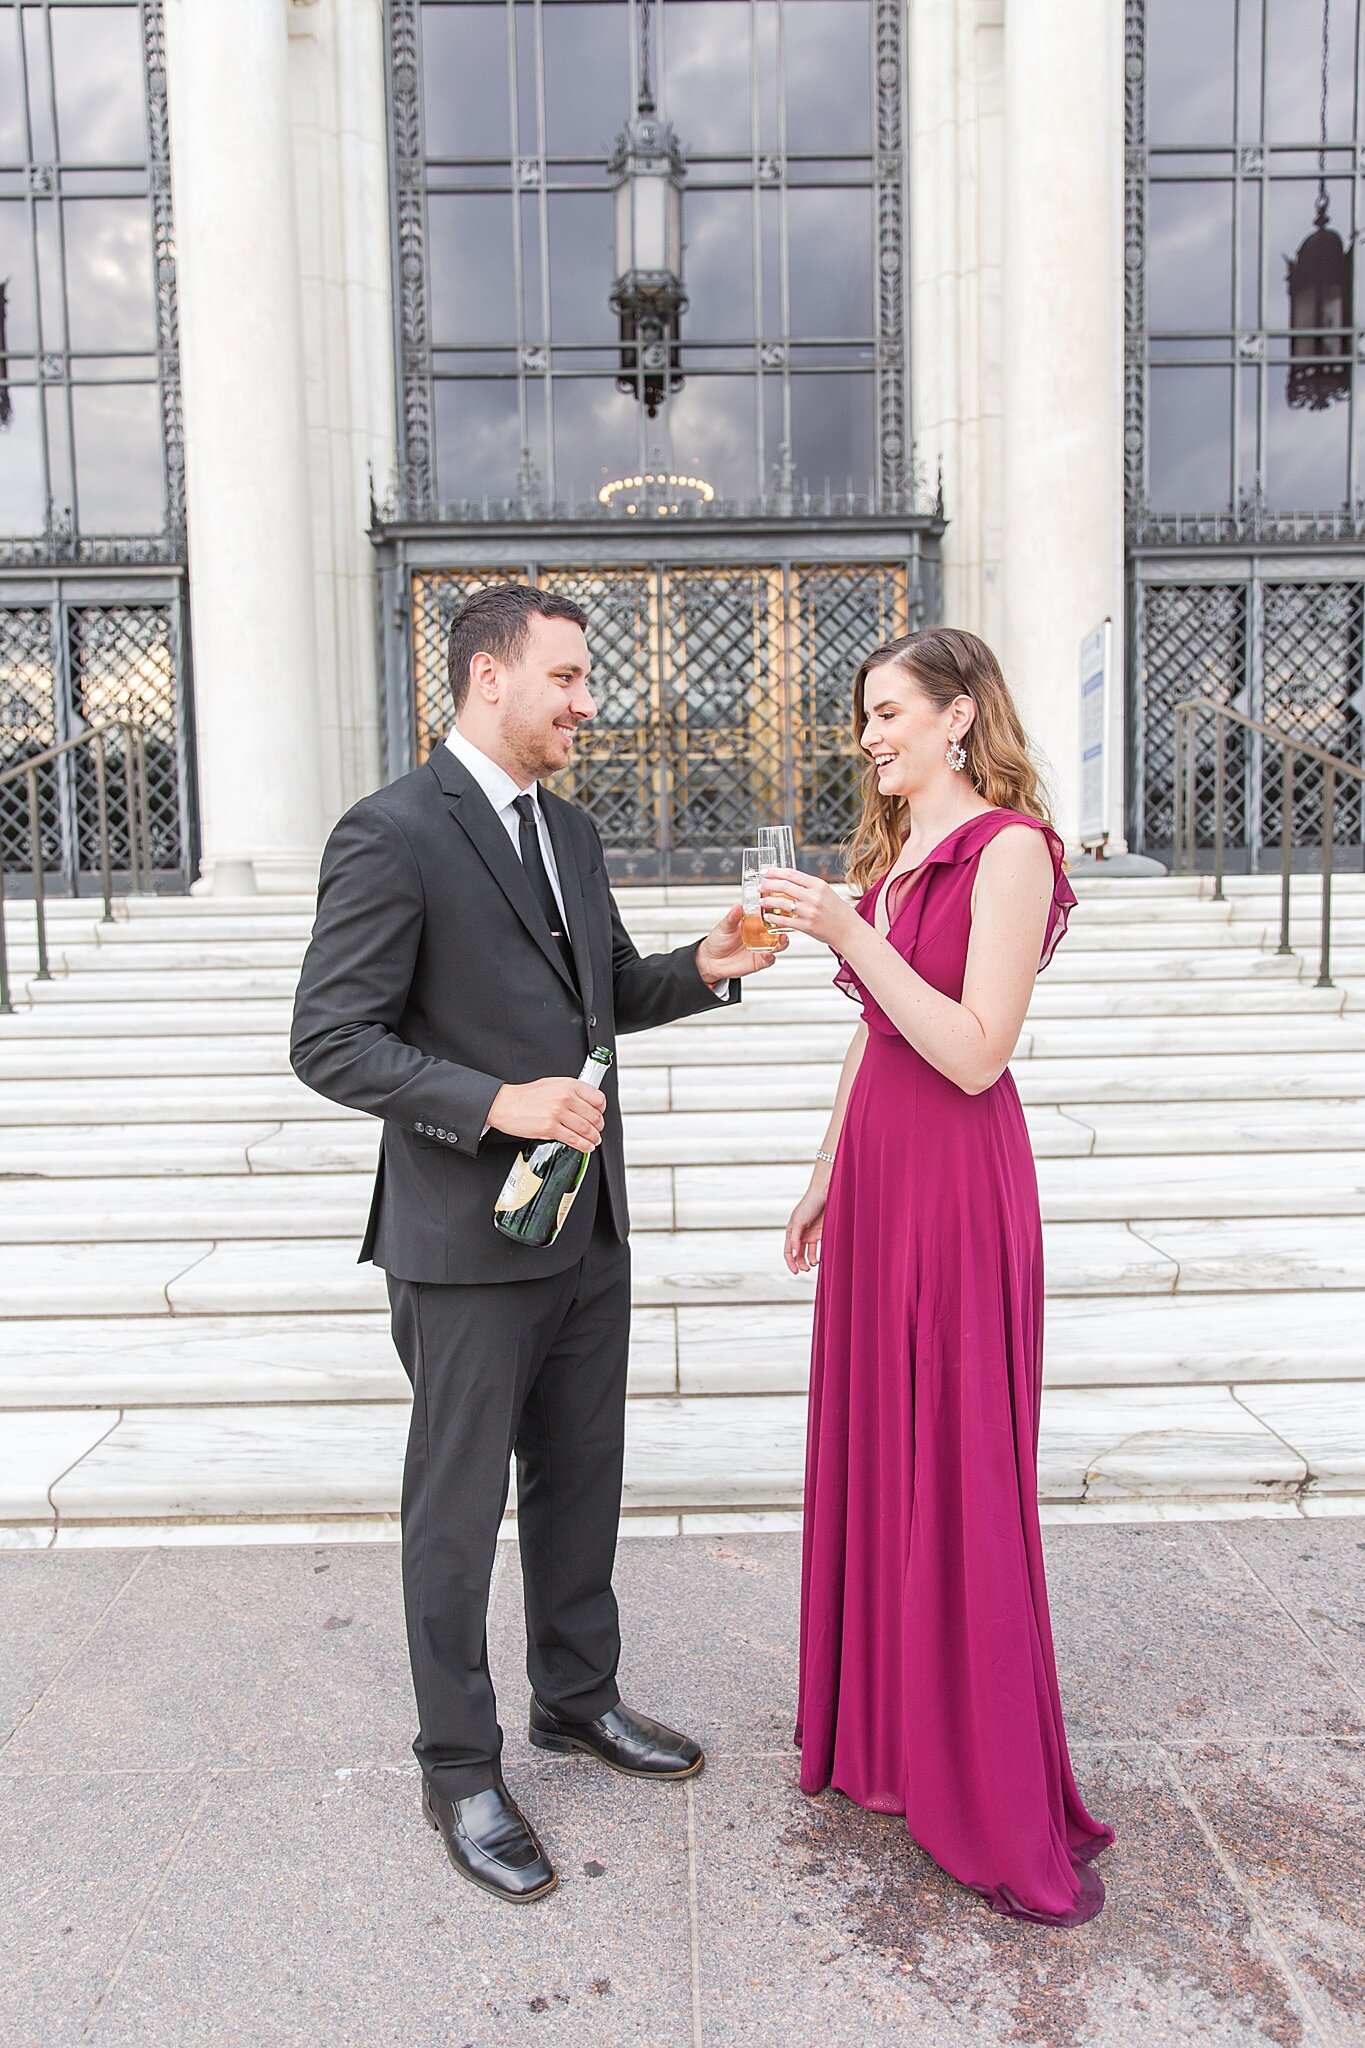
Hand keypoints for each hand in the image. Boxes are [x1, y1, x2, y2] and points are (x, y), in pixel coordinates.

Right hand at [488, 1076, 606, 1149]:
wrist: (506, 1104)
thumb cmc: (526, 1095)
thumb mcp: (552, 1084)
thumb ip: (570, 1091)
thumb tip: (586, 1101)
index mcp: (568, 1085)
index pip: (598, 1098)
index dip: (602, 1109)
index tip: (600, 1114)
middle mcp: (565, 1098)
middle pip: (594, 1116)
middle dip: (599, 1126)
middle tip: (597, 1130)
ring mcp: (558, 1113)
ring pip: (586, 1129)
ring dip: (594, 1138)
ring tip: (594, 1140)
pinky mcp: (550, 1128)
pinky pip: (574, 1140)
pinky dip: (584, 1146)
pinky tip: (586, 1146)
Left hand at [695, 904, 788, 984]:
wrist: (711, 960)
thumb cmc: (717, 941)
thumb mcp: (724, 926)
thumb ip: (732, 917)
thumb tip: (738, 906)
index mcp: (753, 923)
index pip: (769, 915)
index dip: (776, 912)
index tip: (780, 908)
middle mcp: (760, 935)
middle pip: (778, 930)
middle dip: (784, 927)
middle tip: (785, 924)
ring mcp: (761, 948)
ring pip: (778, 945)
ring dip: (783, 942)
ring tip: (782, 939)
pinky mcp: (759, 961)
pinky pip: (770, 959)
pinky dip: (771, 957)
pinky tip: (768, 953)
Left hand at [759, 868, 860, 951]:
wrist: (849, 930)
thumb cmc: (838, 912)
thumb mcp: (826, 892)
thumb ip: (809, 886)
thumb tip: (789, 881)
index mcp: (818, 885)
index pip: (792, 874)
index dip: (775, 872)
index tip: (765, 872)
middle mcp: (814, 896)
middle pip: (784, 886)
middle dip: (768, 885)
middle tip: (760, 886)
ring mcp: (809, 911)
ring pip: (782, 903)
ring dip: (768, 901)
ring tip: (762, 901)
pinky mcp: (806, 926)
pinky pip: (785, 920)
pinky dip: (774, 918)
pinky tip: (768, 916)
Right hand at [784, 1182, 827, 1273]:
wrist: (826, 1194)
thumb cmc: (810, 1204)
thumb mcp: (799, 1221)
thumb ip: (795, 1239)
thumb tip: (793, 1255)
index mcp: (791, 1231)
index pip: (788, 1251)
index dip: (790, 1262)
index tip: (796, 1271)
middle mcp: (800, 1234)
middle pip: (797, 1254)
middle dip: (800, 1263)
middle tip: (806, 1269)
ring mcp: (810, 1234)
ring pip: (808, 1253)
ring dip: (810, 1260)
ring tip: (815, 1263)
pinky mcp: (821, 1233)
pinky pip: (818, 1248)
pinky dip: (818, 1254)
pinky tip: (820, 1258)